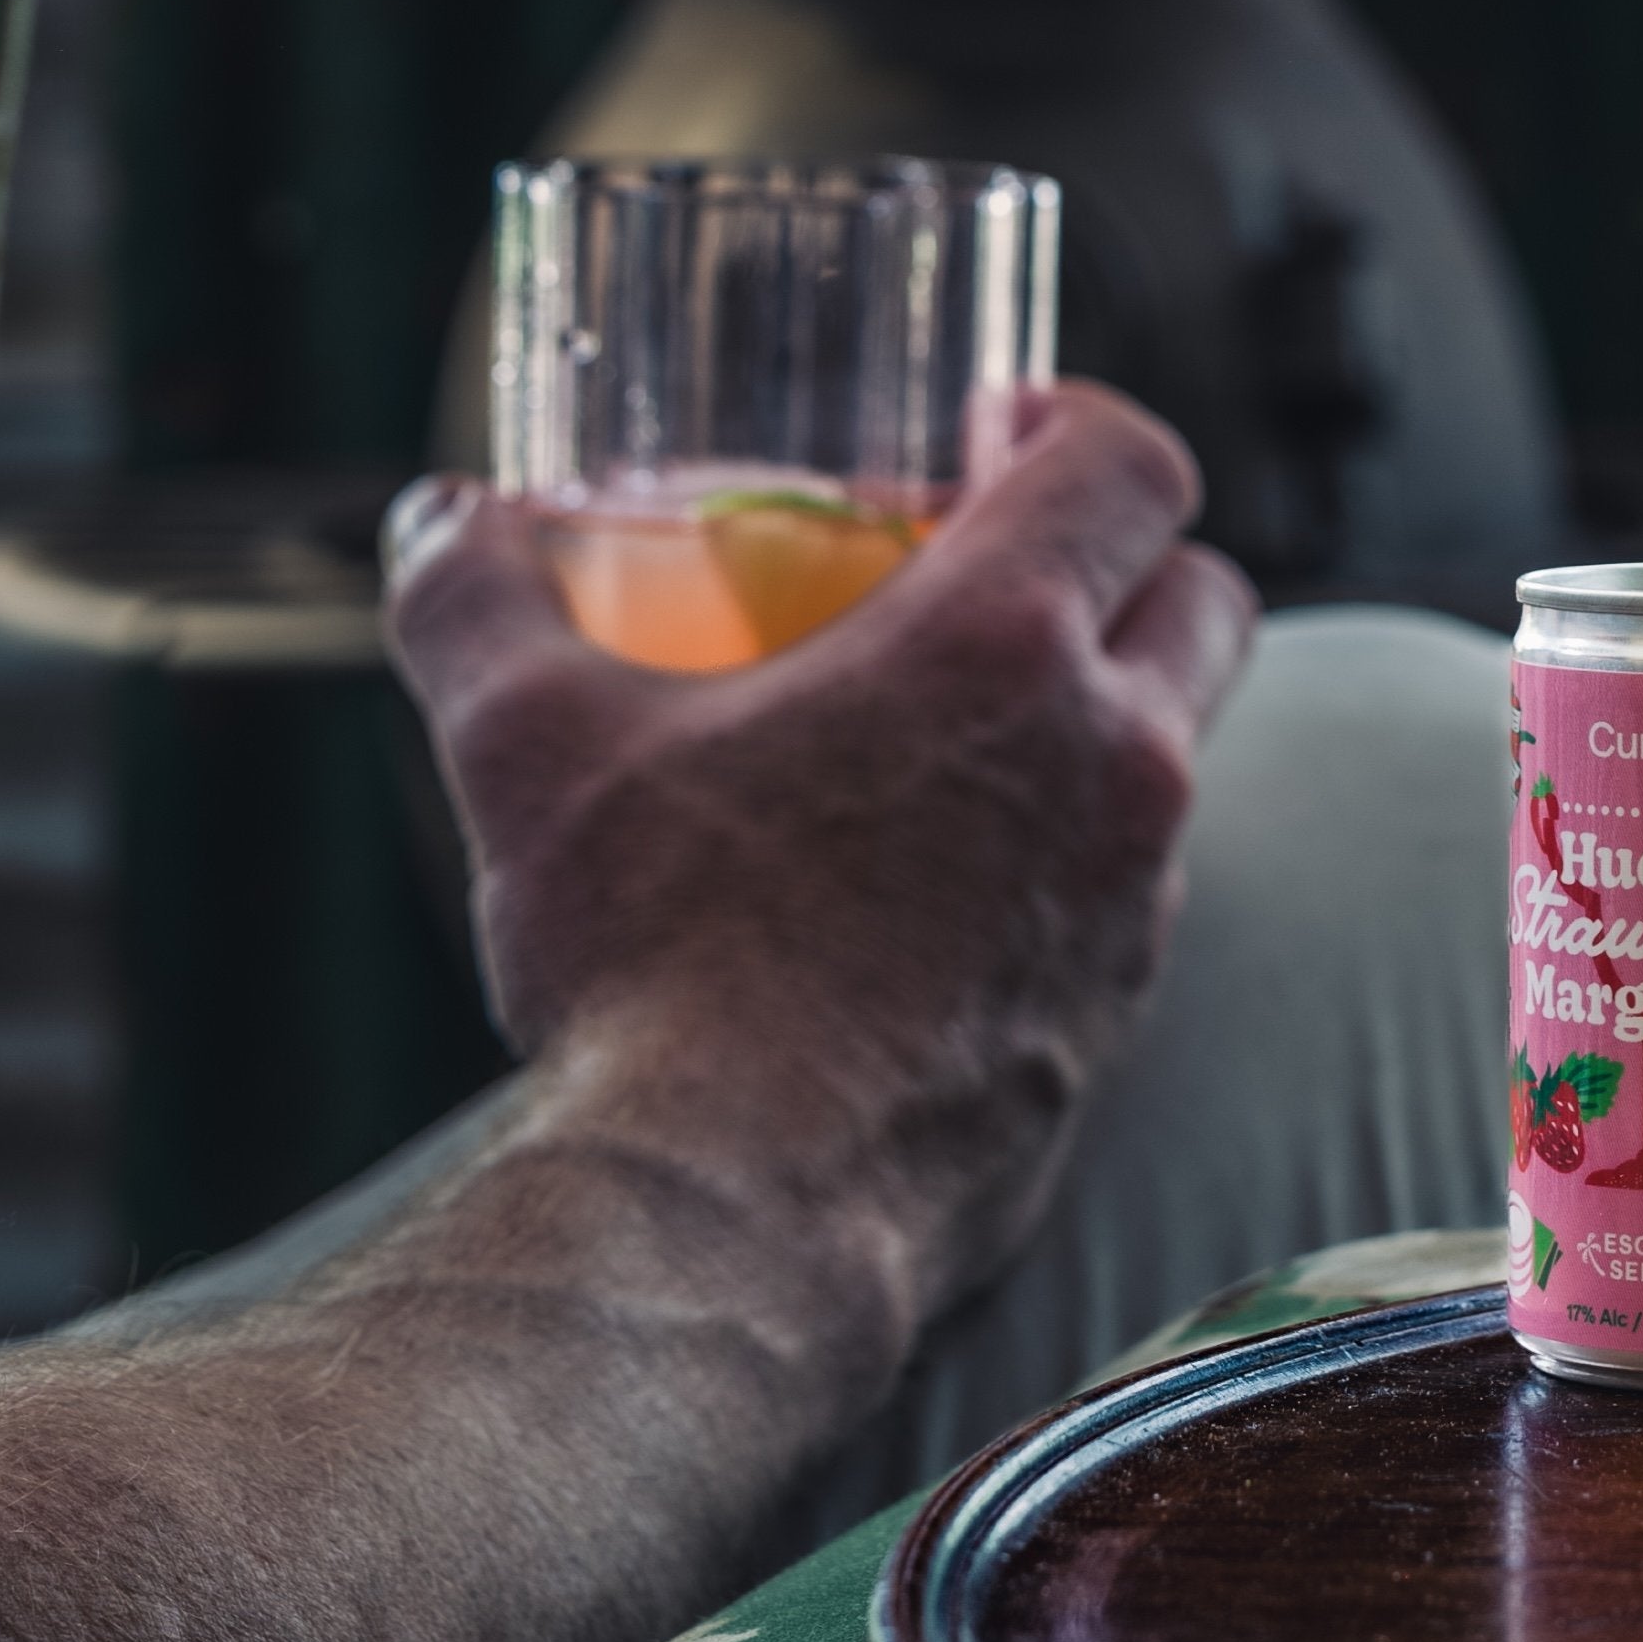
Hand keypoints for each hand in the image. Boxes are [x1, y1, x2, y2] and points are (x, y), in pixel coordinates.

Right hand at [381, 384, 1256, 1326]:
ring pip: (1175, 759)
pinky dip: (1068, 867)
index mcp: (1004, 649)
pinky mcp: (1120, 1022)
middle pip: (1205, 597)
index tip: (1000, 432)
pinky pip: (1131, 900)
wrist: (730, 1219)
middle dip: (1128, 562)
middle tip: (1005, 571)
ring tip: (953, 744)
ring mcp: (1139, 904)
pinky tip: (941, 896)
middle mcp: (1117, 764)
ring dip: (1098, 723)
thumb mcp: (525, 749)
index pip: (1135, 465)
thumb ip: (474, 599)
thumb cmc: (647, 968)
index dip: (1081, 422)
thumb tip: (437, 518)